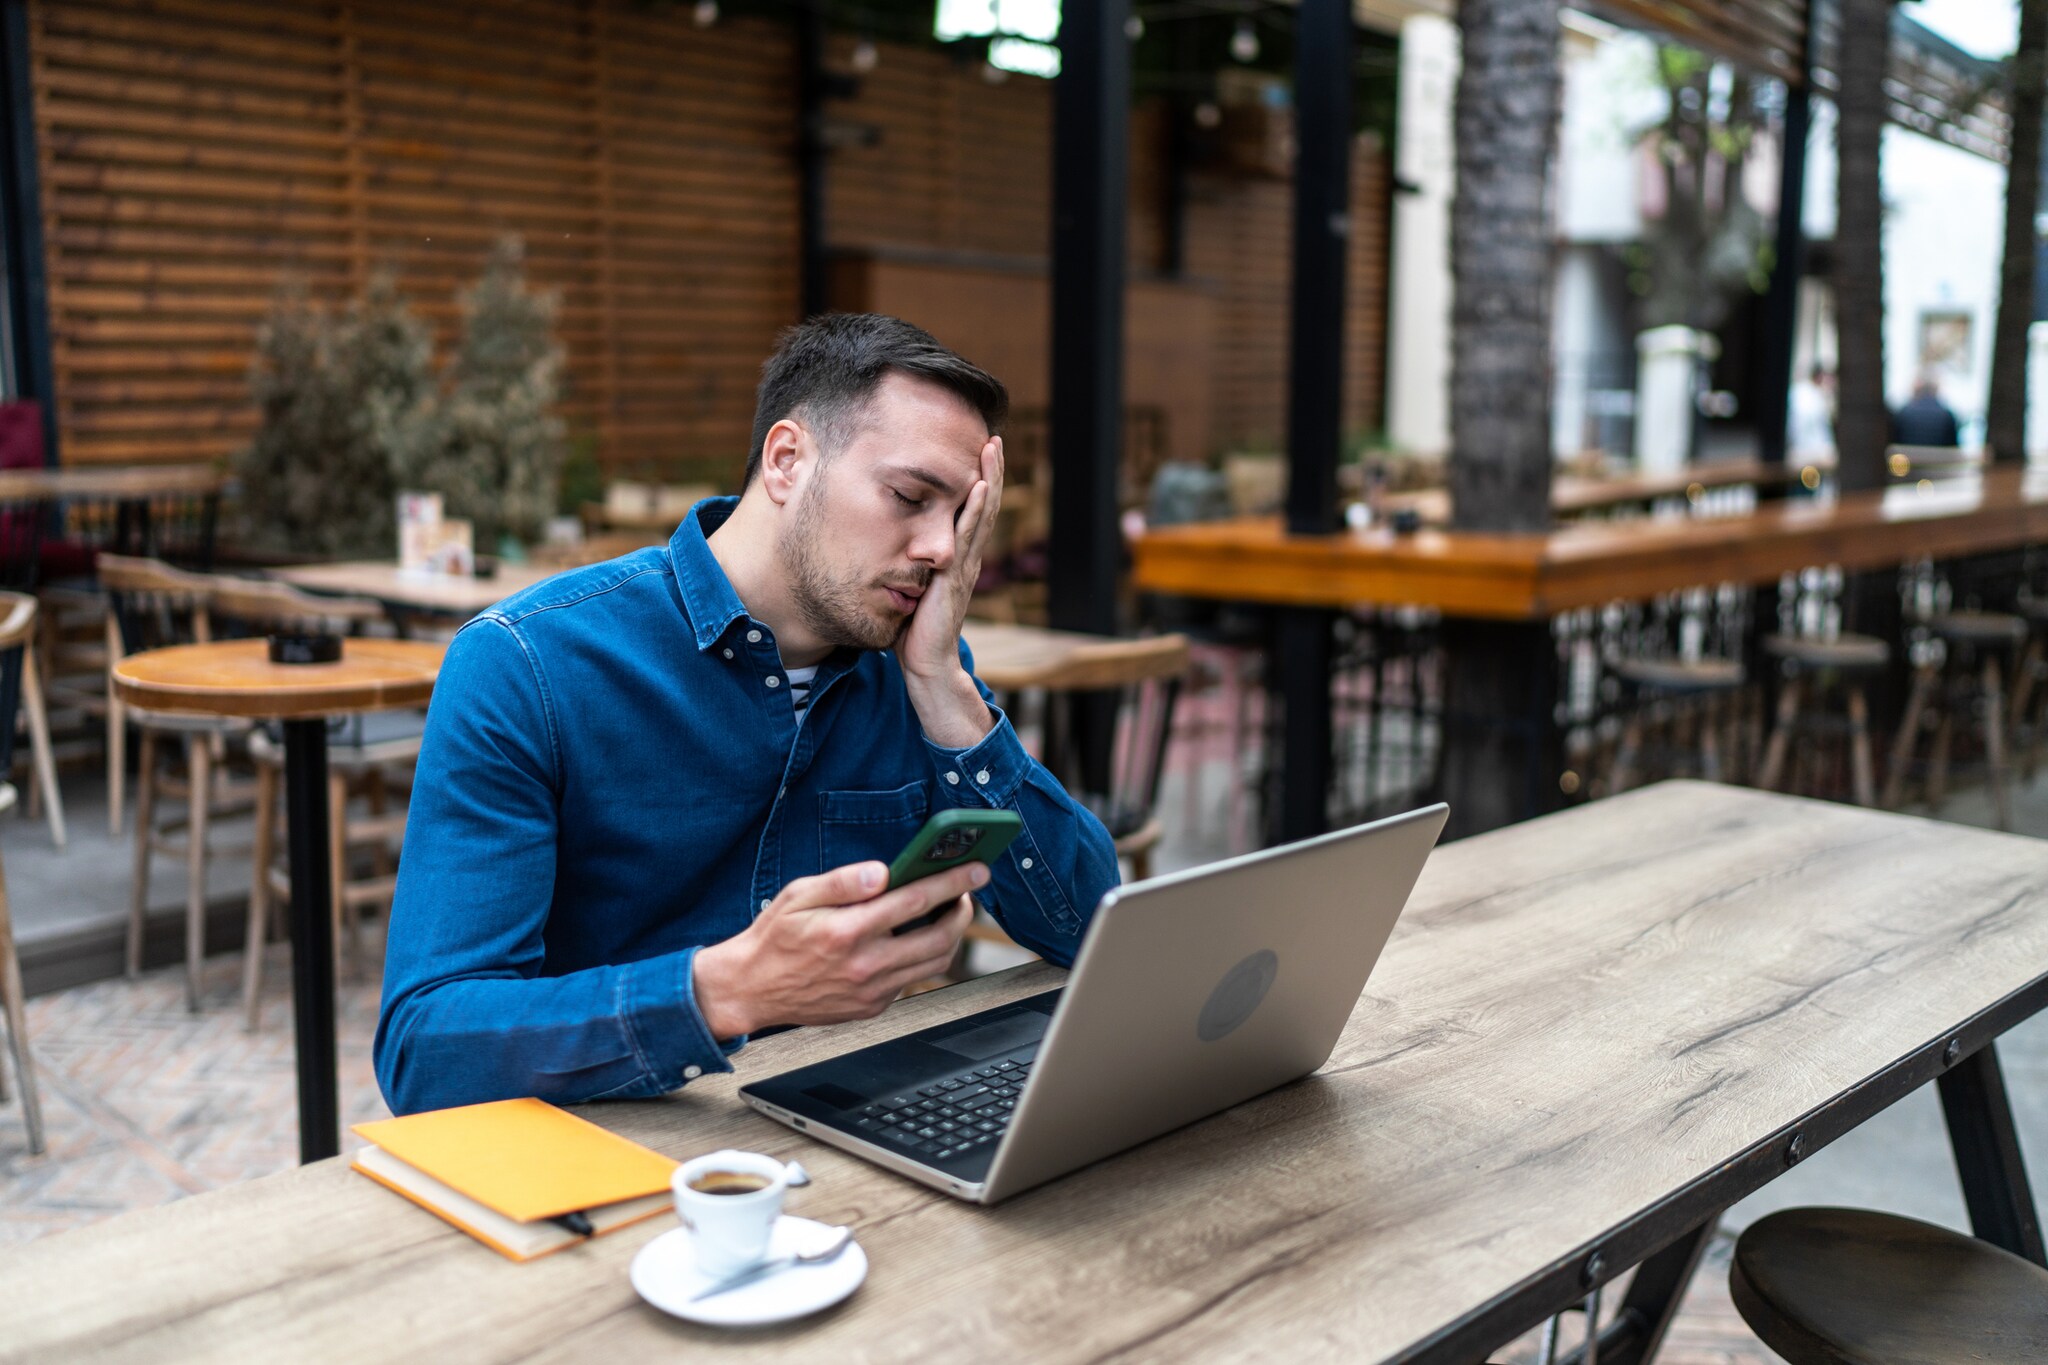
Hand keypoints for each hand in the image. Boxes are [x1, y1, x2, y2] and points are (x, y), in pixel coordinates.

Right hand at [692, 860, 981, 1039]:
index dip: (953, 882)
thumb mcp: (799, 895)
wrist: (752, 989)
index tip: (977, 869)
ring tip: (947, 913)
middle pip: (939, 938)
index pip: (916, 901)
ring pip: (934, 964)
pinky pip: (911, 980)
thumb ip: (843, 881)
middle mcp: (865, 965)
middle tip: (965, 893)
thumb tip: (883, 871)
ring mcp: (871, 991)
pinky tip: (913, 939)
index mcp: (848, 931)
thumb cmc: (774, 938)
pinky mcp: (871, 1007)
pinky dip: (922, 957)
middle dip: (962, 911)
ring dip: (950, 936)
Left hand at [898, 435, 1002, 681]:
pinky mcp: (956, 576)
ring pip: (982, 514)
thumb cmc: (914, 632)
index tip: (977, 453)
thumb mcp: (910, 589)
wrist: (925, 665)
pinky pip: (968, 537)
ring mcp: (964, 565)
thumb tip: (889, 550)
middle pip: (984, 506)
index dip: (978, 483)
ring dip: (988, 480)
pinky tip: (979, 487)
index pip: (971, 513)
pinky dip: (975, 510)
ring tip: (992, 450)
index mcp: (956, 559)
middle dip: (990, 472)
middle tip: (993, 439)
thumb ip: (909, 567)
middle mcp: (966, 557)